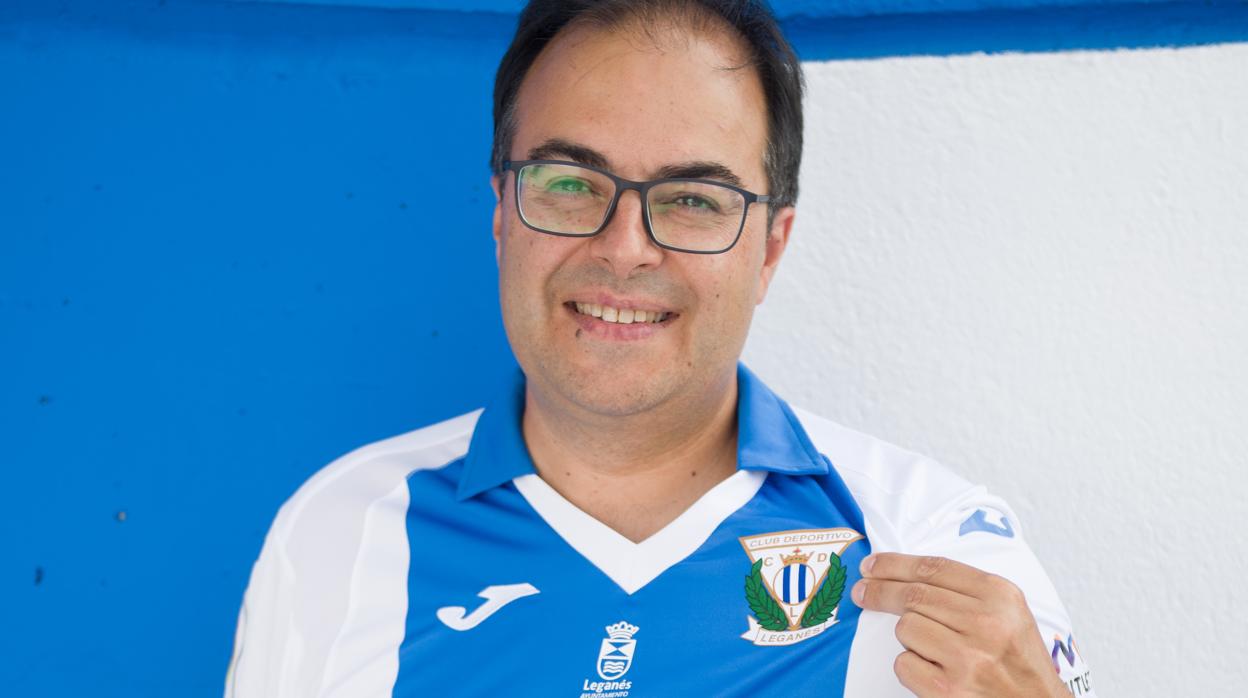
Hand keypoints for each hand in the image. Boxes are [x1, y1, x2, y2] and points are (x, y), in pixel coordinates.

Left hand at [851, 553, 1067, 696]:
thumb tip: (903, 574)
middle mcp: (985, 623)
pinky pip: (904, 664)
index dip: (895, 564)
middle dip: (880, 590)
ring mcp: (966, 658)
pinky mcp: (948, 690)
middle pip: (913, 594)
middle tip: (862, 591)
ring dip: (909, 638)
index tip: (872, 565)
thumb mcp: (1008, 613)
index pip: (933, 568)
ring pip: (906, 628)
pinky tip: (934, 672)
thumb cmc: (1018, 661)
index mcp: (1000, 596)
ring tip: (935, 650)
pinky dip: (911, 667)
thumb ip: (965, 590)